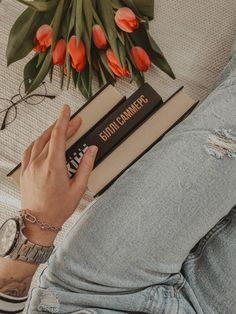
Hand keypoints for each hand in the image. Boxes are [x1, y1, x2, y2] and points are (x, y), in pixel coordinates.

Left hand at [20, 105, 97, 245]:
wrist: (38, 223)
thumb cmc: (58, 208)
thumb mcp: (78, 188)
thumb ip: (86, 166)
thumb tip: (91, 150)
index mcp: (54, 166)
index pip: (58, 136)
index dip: (64, 120)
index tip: (67, 110)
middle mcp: (39, 163)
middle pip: (50, 136)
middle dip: (62, 126)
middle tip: (73, 121)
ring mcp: (29, 167)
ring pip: (38, 141)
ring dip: (49, 132)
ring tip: (59, 128)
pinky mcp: (24, 171)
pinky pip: (29, 150)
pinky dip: (38, 142)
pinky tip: (43, 141)